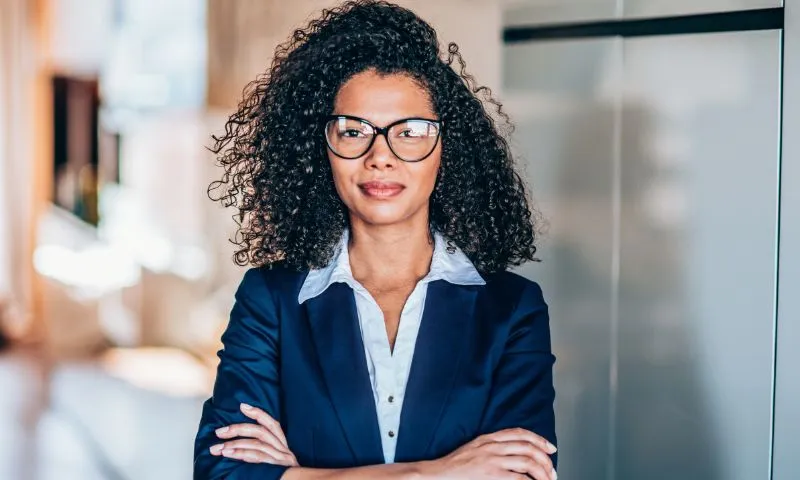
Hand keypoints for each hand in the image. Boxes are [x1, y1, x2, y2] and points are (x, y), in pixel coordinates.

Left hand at [209, 403, 297, 466]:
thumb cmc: (282, 477)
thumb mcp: (275, 463)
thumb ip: (263, 452)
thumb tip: (239, 445)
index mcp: (283, 446)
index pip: (272, 424)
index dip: (258, 413)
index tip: (243, 406)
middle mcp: (283, 450)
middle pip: (260, 431)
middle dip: (238, 429)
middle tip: (219, 431)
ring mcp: (280, 459)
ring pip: (257, 444)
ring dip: (235, 444)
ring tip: (218, 448)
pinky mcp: (276, 468)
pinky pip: (257, 457)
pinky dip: (242, 454)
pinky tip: (229, 454)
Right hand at [420, 428, 556, 479]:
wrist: (440, 474)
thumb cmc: (455, 465)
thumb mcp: (474, 447)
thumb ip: (492, 446)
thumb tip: (512, 452)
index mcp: (489, 438)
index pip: (520, 433)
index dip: (539, 439)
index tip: (550, 447)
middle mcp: (493, 447)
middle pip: (528, 447)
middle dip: (545, 459)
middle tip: (552, 470)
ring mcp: (493, 461)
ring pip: (528, 462)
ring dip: (543, 472)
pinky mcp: (493, 475)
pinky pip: (520, 478)